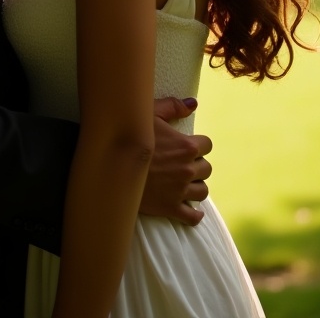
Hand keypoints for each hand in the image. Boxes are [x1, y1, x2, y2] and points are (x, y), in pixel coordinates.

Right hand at [138, 97, 212, 224]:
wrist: (112, 166)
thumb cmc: (130, 136)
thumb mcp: (149, 114)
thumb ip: (173, 106)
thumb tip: (193, 104)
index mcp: (186, 146)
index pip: (207, 145)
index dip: (198, 144)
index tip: (186, 146)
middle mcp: (187, 169)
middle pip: (207, 168)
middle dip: (196, 165)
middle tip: (181, 164)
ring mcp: (180, 190)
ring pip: (203, 192)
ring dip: (195, 187)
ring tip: (183, 183)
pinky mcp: (171, 208)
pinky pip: (192, 216)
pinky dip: (194, 214)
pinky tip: (190, 208)